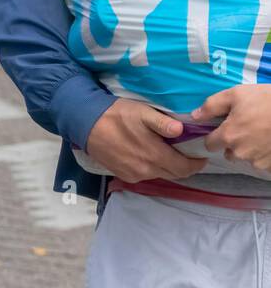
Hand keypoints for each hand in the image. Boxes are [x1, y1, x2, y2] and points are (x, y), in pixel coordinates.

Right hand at [84, 98, 205, 182]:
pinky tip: (147, 155)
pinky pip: (144, 175)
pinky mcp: (122, 175)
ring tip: (166, 152)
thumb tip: (182, 131)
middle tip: (186, 153)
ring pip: (159, 175)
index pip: (184, 168)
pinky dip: (151, 168)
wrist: (86, 123)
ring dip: (167, 167)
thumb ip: (163, 123)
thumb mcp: (142, 112)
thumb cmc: (116, 114)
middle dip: (184, 166)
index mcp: (154, 155)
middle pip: (174, 174)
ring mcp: (133, 174)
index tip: (200, 155)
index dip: (196, 163)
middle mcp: (145, 170)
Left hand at [194, 85, 270, 171]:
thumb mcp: (236, 94)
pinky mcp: (270, 165)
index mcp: (228, 136)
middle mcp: (240, 152)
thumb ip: (211, 106)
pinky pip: (261, 161)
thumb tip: (194, 116)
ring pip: (245, 157)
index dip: (215, 135)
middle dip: (233, 143)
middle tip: (247, 127)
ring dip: (249, 149)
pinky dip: (263, 153)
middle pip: (228, 152)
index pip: (209, 144)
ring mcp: (257, 160)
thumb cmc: (266, 99)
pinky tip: (269, 140)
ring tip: (260, 133)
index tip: (224, 128)